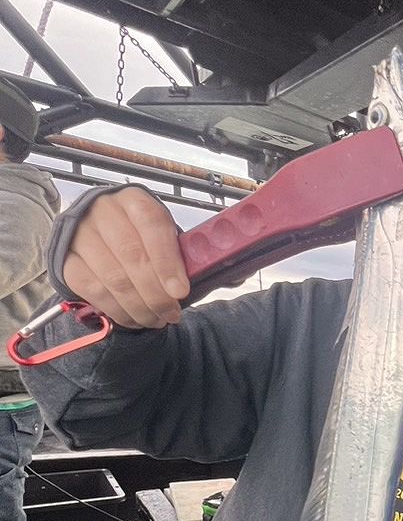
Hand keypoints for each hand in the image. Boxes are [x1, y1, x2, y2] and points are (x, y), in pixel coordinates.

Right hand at [62, 188, 189, 328]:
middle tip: (171, 314)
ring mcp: (80, 234)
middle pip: (132, 256)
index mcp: (135, 200)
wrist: (99, 232)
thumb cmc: (141, 237)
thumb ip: (186, 254)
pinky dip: (116, 310)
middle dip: (156, 294)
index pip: (152, 227)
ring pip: (112, 277)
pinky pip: (92, 290)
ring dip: (138, 307)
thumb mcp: (166, 236)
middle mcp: (103, 211)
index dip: (167, 262)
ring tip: (155, 320)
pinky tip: (133, 319)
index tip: (180, 292)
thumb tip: (218, 273)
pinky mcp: (65, 259)